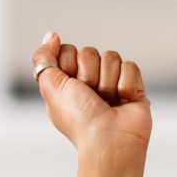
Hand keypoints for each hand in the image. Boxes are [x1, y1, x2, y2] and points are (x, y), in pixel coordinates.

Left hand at [29, 30, 150, 161]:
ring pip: (111, 57)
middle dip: (89, 74)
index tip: (70, 85)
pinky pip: (130, 66)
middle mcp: (88, 82)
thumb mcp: (51, 87)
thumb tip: (51, 35)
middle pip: (90, 52)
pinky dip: (125, 85)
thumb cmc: (79, 119)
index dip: (69, 65)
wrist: (109, 140)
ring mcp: (111, 84)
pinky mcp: (132, 86)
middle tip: (90, 96)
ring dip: (107, 81)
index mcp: (66, 83)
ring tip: (107, 102)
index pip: (68, 51)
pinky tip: (122, 102)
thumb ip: (44, 58)